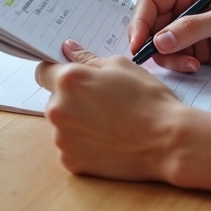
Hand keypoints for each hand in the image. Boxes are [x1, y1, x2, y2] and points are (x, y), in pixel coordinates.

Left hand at [35, 40, 189, 180]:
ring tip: (109, 124)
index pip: (43, 71)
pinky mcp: (70, 161)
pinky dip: (84, 145)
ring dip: (77, 123)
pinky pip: (70, 147)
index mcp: (68, 80)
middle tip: (102, 103)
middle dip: (72, 100)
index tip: (70, 79)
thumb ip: (87, 58)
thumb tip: (68, 49)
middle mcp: (58, 109)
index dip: (56, 73)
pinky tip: (107, 141)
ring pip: (62, 124)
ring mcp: (62, 137)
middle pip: (54, 100)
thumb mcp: (120, 66)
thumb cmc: (148, 100)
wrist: (168, 141)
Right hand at [130, 0, 210, 71]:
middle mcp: (184, 9)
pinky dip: (179, 65)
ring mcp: (188, 31)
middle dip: (150, 42)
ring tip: (189, 63)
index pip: (150, 2)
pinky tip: (195, 66)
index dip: (139, 21)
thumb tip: (159, 40)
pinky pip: (173, 58)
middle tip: (151, 59)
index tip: (138, 42)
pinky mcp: (196, 50)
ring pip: (159, 45)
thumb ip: (192, 28)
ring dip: (167, 57)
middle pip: (149, 25)